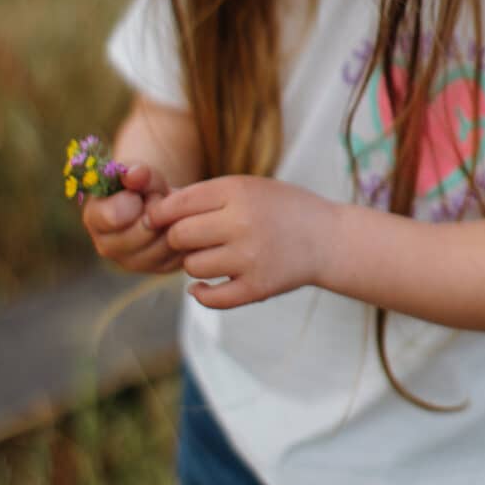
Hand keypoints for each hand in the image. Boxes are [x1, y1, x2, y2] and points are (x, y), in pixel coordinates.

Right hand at [82, 161, 181, 273]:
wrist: (156, 200)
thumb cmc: (141, 183)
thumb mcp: (137, 171)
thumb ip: (135, 172)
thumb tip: (136, 174)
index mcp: (95, 218)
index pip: (113, 217)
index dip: (133, 200)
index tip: (138, 193)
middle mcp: (108, 247)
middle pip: (143, 233)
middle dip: (158, 209)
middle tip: (160, 197)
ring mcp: (134, 262)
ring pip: (165, 244)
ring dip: (173, 221)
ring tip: (169, 208)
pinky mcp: (161, 268)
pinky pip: (181, 251)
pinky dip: (186, 233)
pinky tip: (180, 220)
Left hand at [146, 176, 334, 308]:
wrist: (328, 238)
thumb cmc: (281, 207)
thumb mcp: (248, 187)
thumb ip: (205, 195)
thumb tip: (155, 209)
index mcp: (239, 191)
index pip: (180, 204)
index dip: (161, 213)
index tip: (157, 220)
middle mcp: (243, 223)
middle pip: (181, 236)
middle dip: (178, 239)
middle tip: (189, 239)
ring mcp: (251, 258)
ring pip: (192, 267)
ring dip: (194, 263)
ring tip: (211, 256)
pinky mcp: (258, 288)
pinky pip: (211, 298)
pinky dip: (201, 293)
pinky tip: (202, 287)